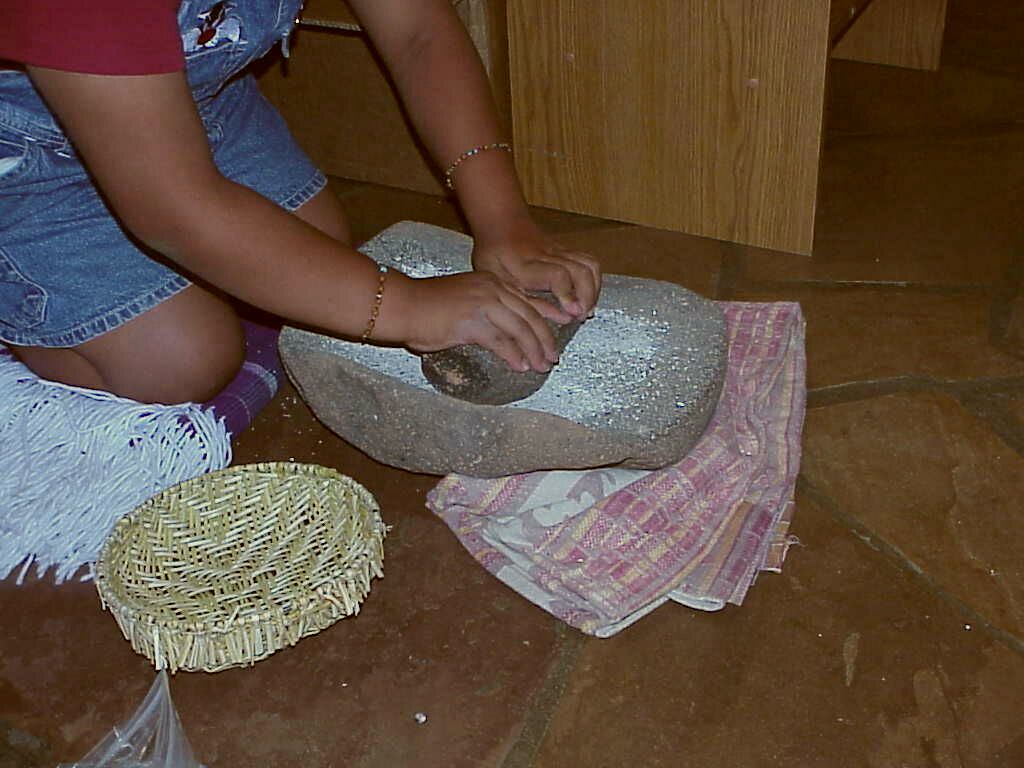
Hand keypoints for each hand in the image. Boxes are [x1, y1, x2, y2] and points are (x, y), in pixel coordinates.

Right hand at [399, 271, 558, 372]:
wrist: (401, 304)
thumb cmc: (426, 306)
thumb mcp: (463, 299)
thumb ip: (484, 311)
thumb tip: (499, 333)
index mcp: (491, 282)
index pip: (528, 299)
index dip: (549, 314)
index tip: (564, 326)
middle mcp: (491, 289)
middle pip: (529, 315)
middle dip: (544, 338)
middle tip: (553, 356)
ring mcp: (483, 304)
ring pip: (520, 329)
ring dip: (533, 350)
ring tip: (540, 366)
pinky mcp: (472, 323)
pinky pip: (501, 342)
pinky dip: (513, 355)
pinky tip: (519, 366)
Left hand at [472, 219, 601, 322]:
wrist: (500, 223)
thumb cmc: (495, 255)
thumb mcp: (500, 283)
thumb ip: (531, 303)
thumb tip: (562, 318)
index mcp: (527, 264)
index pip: (557, 275)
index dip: (568, 294)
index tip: (572, 312)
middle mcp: (548, 255)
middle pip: (581, 270)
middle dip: (588, 296)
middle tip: (581, 315)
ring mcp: (561, 250)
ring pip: (590, 265)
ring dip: (594, 289)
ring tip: (586, 308)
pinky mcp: (568, 250)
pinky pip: (590, 262)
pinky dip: (594, 281)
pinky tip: (586, 295)